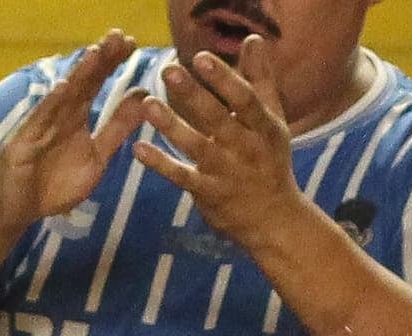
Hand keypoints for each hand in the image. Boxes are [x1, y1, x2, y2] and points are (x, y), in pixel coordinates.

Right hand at [0, 34, 155, 240]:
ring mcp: (40, 129)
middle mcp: (59, 118)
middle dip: (100, 61)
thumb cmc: (51, 187)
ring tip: (96, 53)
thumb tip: (141, 99)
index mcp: (76, 120)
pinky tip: (64, 87)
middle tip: (119, 36)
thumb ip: (116, 130)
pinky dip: (51, 105)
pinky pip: (39, 123)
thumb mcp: (95, 159)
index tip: (131, 43)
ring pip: (63, 99)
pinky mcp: (24, 145)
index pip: (96, 86)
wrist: (13, 213)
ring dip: (79, 76)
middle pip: (82, 85)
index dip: (112, 65)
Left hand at [137, 34, 307, 248]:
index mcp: (263, 127)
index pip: (245, 100)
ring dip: (171, 126)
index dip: (224, 79)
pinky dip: (161, 164)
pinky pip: (181, 177)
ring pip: (197, 147)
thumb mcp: (272, 120)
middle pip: (218, 119)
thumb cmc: (269, 160)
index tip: (201, 58)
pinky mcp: (208, 194)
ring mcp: (226, 173)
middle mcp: (245, 149)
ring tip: (148, 104)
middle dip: (194, 95)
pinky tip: (138, 149)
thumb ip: (260, 80)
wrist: (273, 219)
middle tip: (168, 70)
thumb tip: (252, 40)